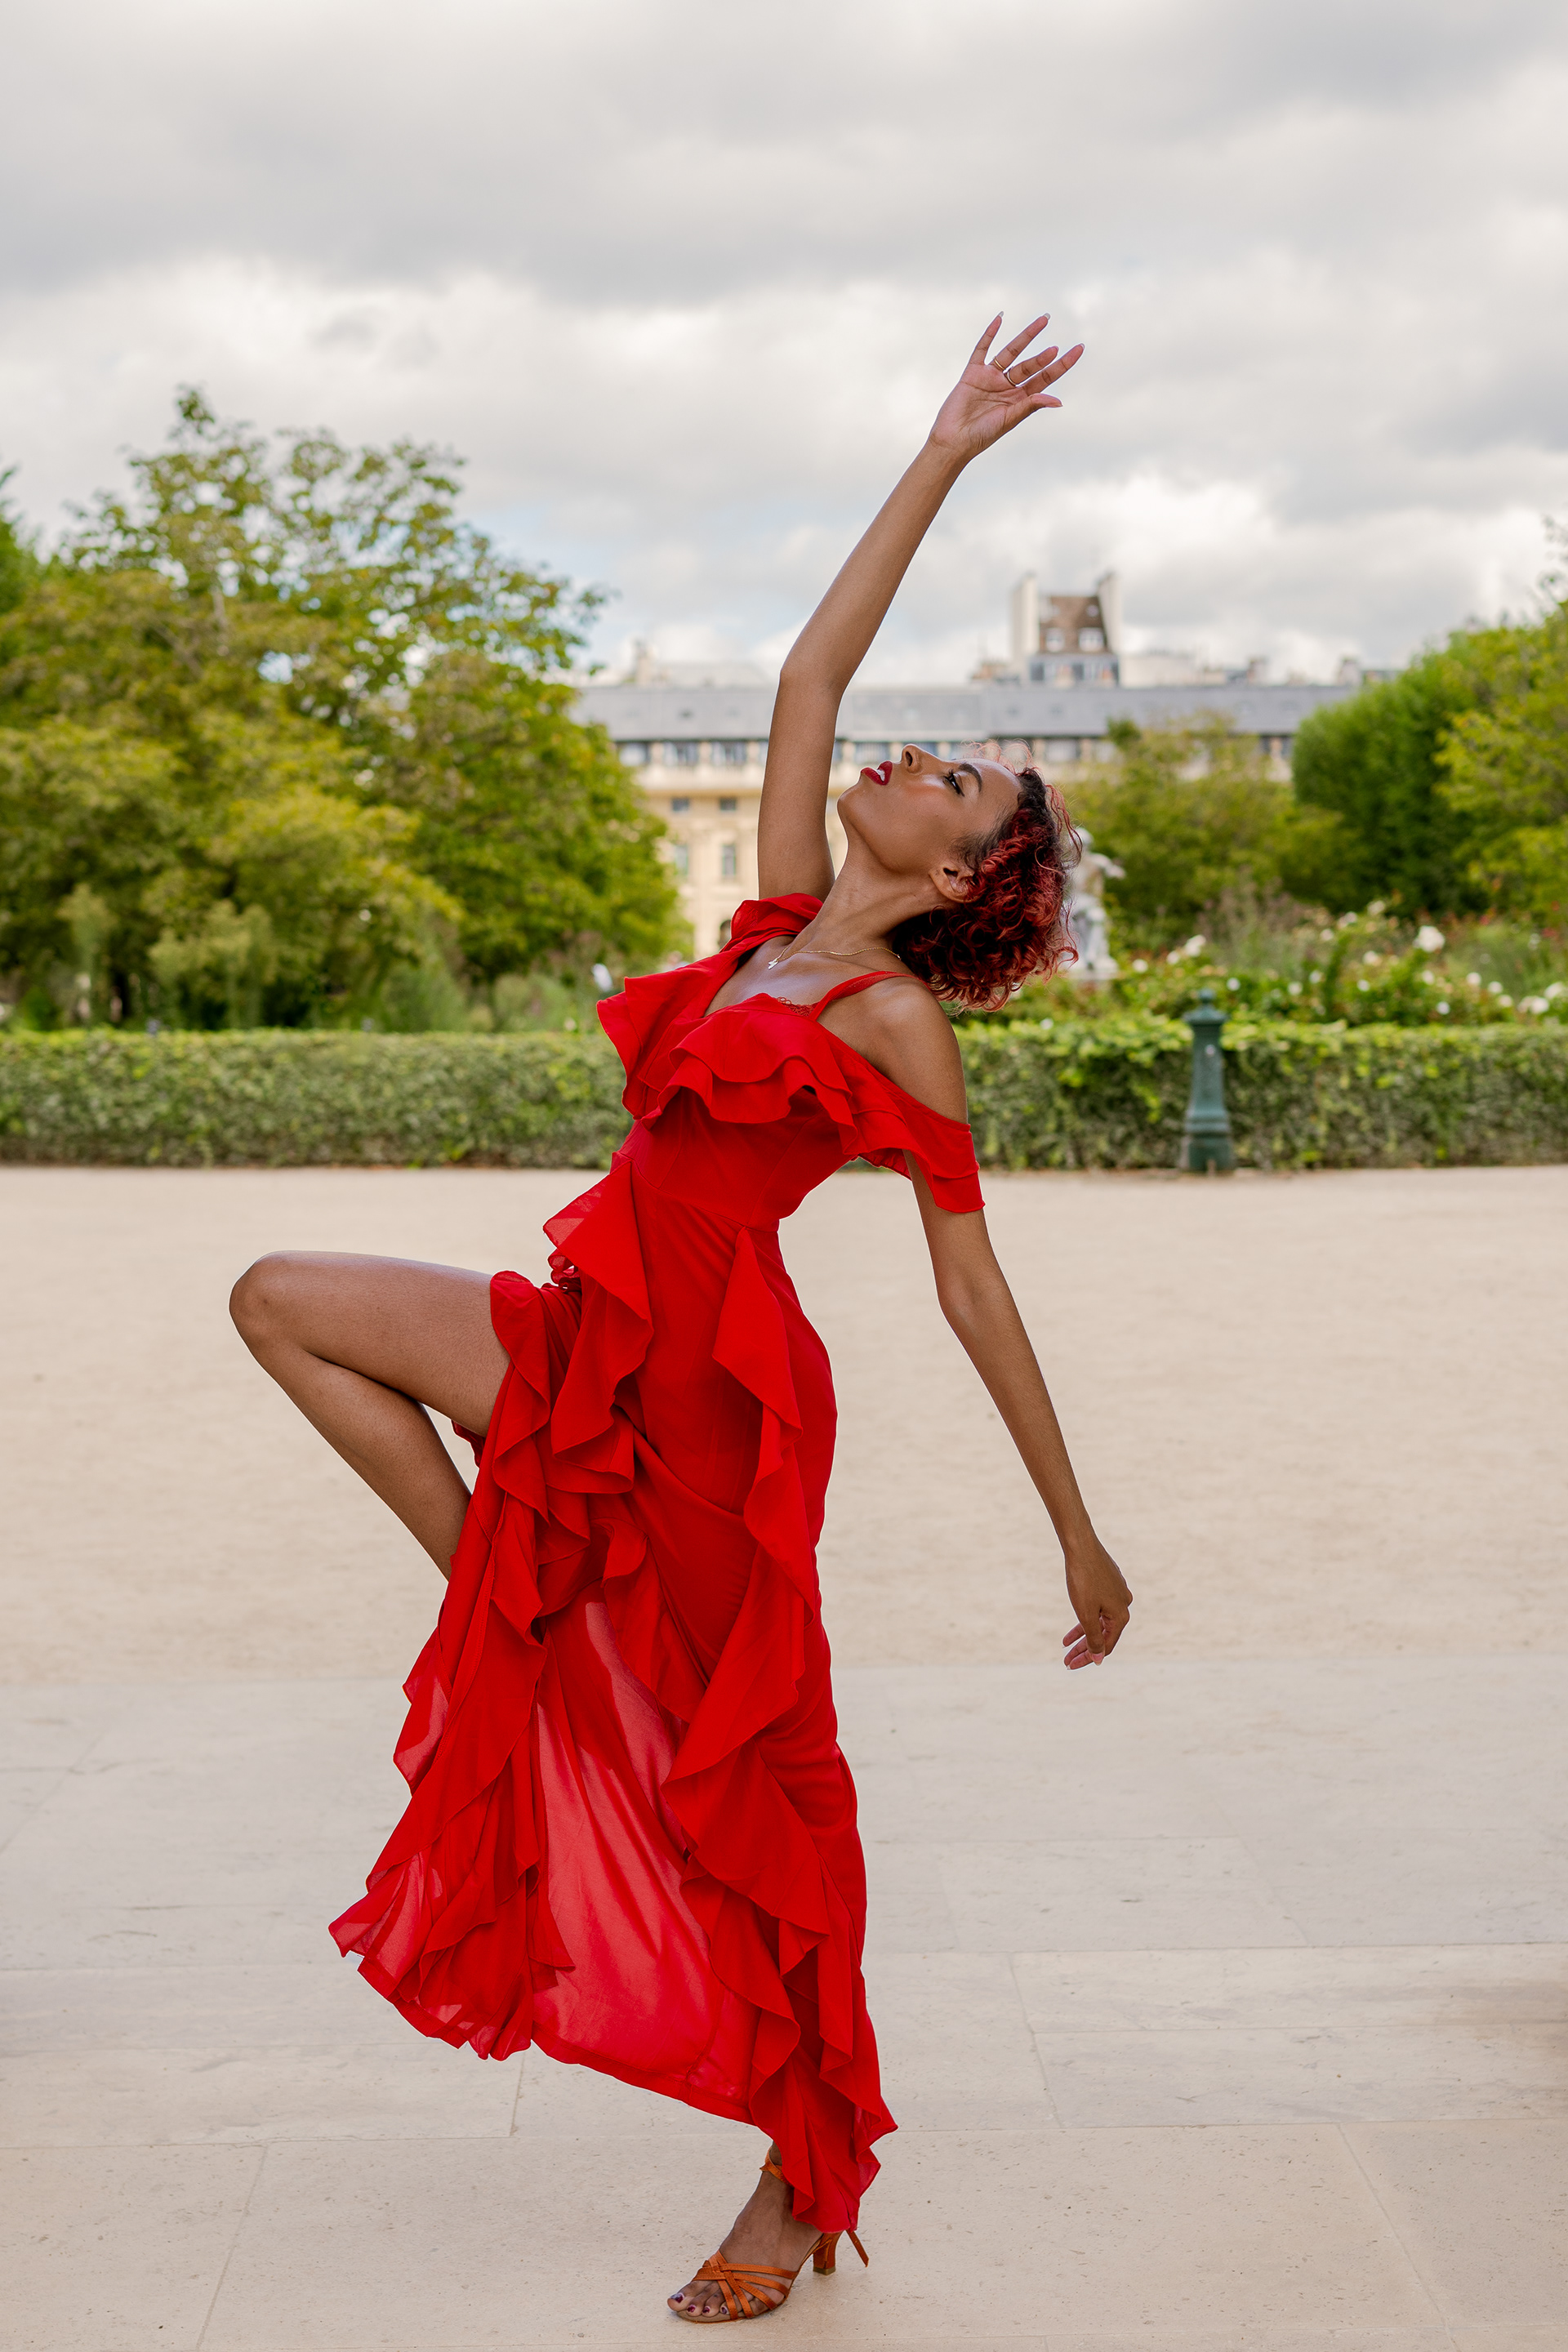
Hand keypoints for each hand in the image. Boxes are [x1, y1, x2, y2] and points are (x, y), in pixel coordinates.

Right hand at [928, 314, 1083, 463]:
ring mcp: (990, 378)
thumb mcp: (1009, 420)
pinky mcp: (973, 374)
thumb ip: (1030, 406)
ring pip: (1012, 352)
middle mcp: (1008, 386)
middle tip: (1056, 346)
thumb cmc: (981, 436)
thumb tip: (1058, 401)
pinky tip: (1000, 319)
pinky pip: (982, 349)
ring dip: (1026, 336)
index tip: (1078, 349)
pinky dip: (990, 334)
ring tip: (1043, 321)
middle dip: (1044, 355)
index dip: (1062, 364)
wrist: (953, 441)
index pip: (1045, 378)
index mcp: (1020, 399)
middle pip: (1031, 365)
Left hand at [1061, 1532, 1131, 1668]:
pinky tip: (1076, 1619)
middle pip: (1102, 1634)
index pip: (1105, 1646)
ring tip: (1065, 1644)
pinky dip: (1086, 1615)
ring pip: (1099, 1620)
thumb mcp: (1086, 1614)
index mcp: (1121, 1615)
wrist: (1081, 1545)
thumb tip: (1099, 1659)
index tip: (1070, 1665)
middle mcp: (1123, 1604)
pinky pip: (1098, 1606)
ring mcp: (1117, 1592)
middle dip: (1083, 1648)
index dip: (1088, 1658)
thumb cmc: (1083, 1580)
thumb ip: (1093, 1639)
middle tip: (1066, 1660)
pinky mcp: (1109, 1581)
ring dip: (1082, 1633)